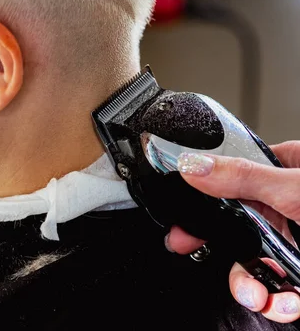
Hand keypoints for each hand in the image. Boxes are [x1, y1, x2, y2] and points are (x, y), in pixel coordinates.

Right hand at [165, 141, 299, 322]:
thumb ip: (242, 177)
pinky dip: (277, 302)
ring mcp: (295, 240)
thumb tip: (190, 166)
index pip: (228, 182)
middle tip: (190, 252)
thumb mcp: (293, 186)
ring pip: (256, 264)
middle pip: (235, 229)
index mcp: (284, 172)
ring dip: (250, 287)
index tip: (181, 222)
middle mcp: (287, 206)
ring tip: (254, 296)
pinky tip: (281, 303)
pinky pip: (279, 289)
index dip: (201, 204)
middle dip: (220, 252)